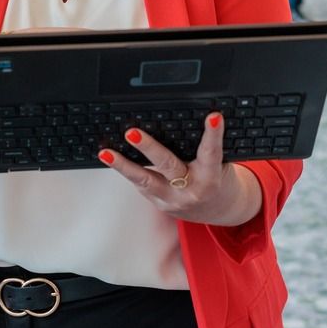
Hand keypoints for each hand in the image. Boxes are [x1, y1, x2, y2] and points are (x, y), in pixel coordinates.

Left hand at [98, 112, 262, 226]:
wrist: (218, 211)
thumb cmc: (218, 180)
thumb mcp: (220, 163)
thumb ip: (205, 150)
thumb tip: (185, 121)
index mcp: (211, 177)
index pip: (211, 152)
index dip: (213, 134)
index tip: (213, 117)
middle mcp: (190, 190)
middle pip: (168, 165)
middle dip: (148, 148)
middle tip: (132, 133)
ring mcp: (172, 199)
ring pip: (145, 180)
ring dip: (123, 165)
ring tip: (106, 153)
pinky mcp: (159, 203)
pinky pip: (141, 184)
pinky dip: (126, 169)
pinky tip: (111, 157)